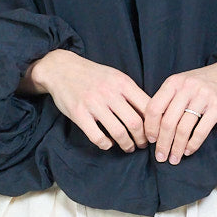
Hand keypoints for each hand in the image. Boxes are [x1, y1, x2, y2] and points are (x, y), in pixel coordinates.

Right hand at [19, 49, 150, 152]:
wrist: (62, 69)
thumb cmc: (93, 75)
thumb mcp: (116, 76)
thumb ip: (131, 92)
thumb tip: (151, 112)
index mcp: (123, 82)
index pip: (147, 106)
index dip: (154, 123)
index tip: (154, 132)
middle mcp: (110, 92)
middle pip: (135, 123)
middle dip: (142, 138)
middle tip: (143, 144)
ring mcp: (93, 103)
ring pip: (118, 132)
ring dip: (127, 144)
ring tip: (129, 147)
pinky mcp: (79, 114)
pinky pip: (97, 137)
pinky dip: (106, 144)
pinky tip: (108, 143)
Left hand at [143, 57, 216, 164]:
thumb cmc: (205, 82)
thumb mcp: (183, 83)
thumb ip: (169, 99)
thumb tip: (153, 126)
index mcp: (174, 82)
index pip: (154, 108)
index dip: (150, 127)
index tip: (150, 140)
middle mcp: (187, 87)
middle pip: (168, 121)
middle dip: (162, 143)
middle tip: (160, 157)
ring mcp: (203, 96)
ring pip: (183, 129)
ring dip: (177, 148)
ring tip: (174, 158)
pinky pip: (201, 130)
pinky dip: (193, 144)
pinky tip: (188, 151)